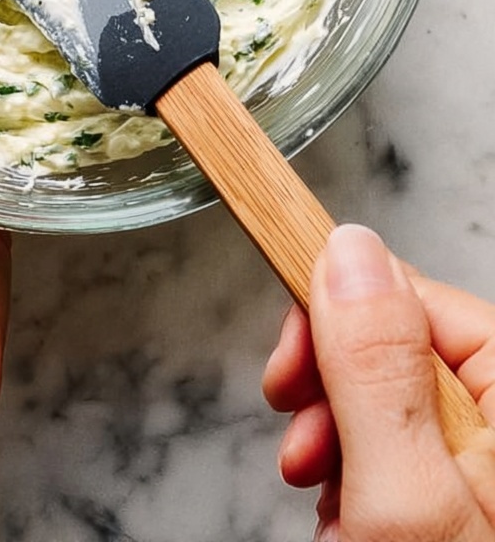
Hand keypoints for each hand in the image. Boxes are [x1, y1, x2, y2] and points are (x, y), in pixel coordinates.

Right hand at [263, 224, 494, 540]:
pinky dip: (351, 481)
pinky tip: (345, 523)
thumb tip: (349, 250)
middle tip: (300, 441)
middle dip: (331, 390)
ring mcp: (478, 462)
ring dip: (333, 443)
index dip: (340, 321)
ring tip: (326, 503)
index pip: (419, 299)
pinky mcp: (452, 496)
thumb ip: (374, 369)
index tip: (290, 360)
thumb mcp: (401, 493)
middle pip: (397, 348)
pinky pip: (390, 453)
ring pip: (384, 400)